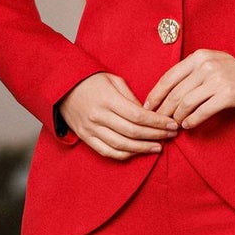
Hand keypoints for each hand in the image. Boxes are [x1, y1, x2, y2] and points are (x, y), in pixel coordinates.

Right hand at [58, 71, 177, 158]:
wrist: (61, 86)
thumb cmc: (90, 80)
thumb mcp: (113, 80)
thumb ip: (131, 97)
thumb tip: (149, 114)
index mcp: (108, 99)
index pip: (138, 115)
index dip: (157, 123)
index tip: (172, 124)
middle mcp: (99, 116)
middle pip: (133, 132)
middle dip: (156, 135)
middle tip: (171, 136)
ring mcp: (91, 129)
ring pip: (121, 145)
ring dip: (143, 148)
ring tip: (158, 147)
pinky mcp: (86, 137)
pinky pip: (107, 151)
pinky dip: (125, 154)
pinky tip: (138, 152)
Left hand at [143, 49, 234, 130]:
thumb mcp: (212, 61)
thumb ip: (192, 71)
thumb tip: (168, 91)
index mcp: (198, 56)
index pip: (168, 77)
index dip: (155, 94)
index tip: (147, 107)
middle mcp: (206, 66)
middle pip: (175, 93)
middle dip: (163, 110)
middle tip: (157, 122)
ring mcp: (217, 80)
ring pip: (186, 103)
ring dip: (177, 117)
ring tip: (174, 125)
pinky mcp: (228, 95)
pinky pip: (203, 111)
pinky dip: (192, 120)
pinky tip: (188, 126)